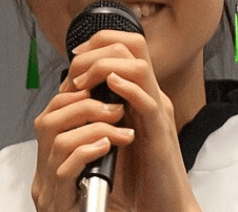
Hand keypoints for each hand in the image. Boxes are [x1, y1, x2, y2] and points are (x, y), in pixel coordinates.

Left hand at [43, 29, 200, 211]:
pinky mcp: (159, 133)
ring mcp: (158, 111)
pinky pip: (148, 102)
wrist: (162, 204)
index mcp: (141, 91)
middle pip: (134, 45)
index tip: (75, 56)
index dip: (99, 41)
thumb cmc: (137, 172)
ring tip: (84, 82)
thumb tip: (76, 91)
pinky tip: (110, 86)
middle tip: (76, 68)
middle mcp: (152, 94)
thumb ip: (104, 107)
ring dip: (106, 66)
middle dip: (99, 47)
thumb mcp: (115, 129)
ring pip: (140, 67)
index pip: (126, 46)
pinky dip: (128, 88)